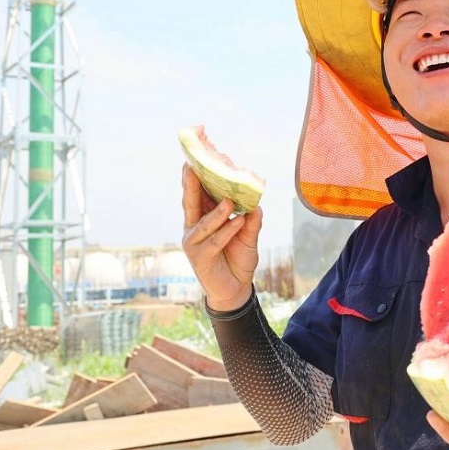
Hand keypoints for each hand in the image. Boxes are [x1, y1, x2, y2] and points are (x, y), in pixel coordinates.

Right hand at [181, 163, 262, 310]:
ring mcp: (194, 243)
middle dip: (191, 185)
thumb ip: (252, 222)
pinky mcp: (199, 258)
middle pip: (191, 203)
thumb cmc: (238, 258)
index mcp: (203, 218)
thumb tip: (257, 207)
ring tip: (230, 201)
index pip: (199, 195)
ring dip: (217, 212)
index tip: (195, 160)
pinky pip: (215, 241)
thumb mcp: (248, 237)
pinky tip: (238, 222)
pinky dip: (227, 231)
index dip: (197, 178)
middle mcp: (194, 228)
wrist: (236, 289)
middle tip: (192, 167)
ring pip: (205, 223)